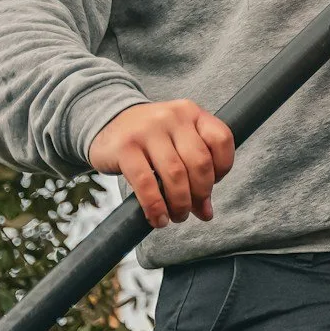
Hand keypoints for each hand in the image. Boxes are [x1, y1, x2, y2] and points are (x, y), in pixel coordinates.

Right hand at [90, 100, 235, 227]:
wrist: (106, 122)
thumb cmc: (149, 139)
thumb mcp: (176, 143)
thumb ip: (194, 171)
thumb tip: (206, 213)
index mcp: (191, 112)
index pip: (221, 139)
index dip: (223, 167)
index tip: (212, 185)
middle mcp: (172, 117)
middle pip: (200, 162)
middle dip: (200, 193)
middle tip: (192, 210)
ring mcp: (148, 130)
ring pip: (175, 174)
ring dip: (180, 203)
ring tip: (177, 216)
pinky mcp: (125, 147)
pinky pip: (145, 182)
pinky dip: (155, 205)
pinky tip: (158, 218)